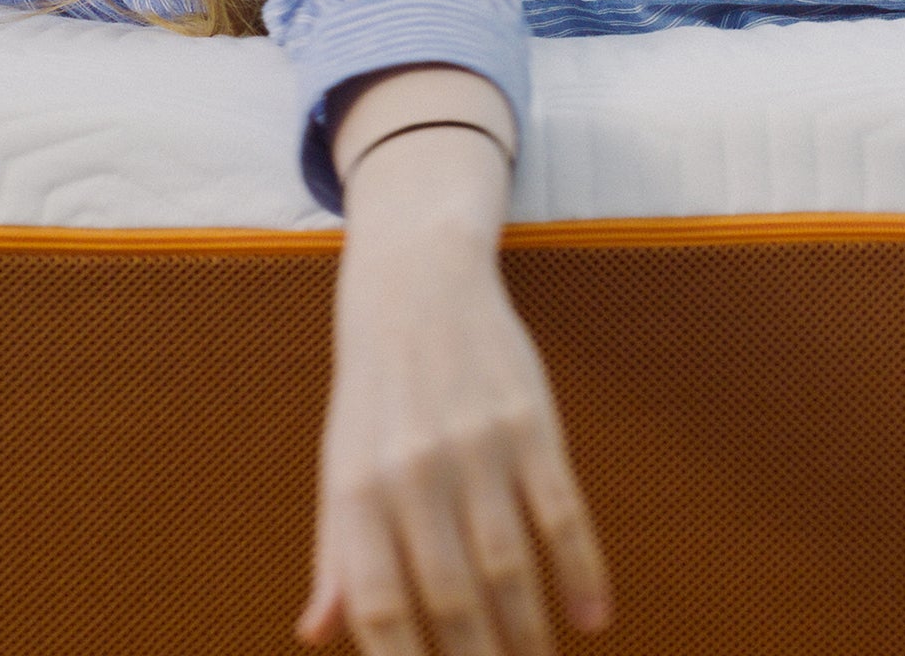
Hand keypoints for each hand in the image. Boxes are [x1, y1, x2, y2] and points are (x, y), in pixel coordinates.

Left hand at [296, 124, 610, 654]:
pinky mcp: (530, 424)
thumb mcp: (341, 463)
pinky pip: (564, 516)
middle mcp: (412, 470)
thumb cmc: (374, 392)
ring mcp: (474, 446)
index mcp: (356, 486)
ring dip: (528, 636)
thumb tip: (316, 634)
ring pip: (509, 570)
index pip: (378, 604)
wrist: (417, 284)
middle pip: (451, 600)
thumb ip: (335, 553)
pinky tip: (589, 619)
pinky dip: (582, 575)